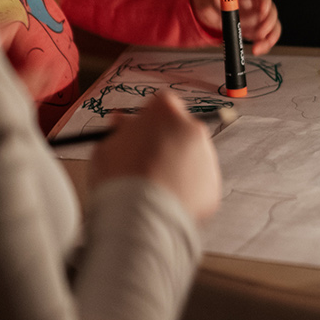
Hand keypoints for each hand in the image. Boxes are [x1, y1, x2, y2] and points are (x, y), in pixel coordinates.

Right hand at [90, 91, 221, 221]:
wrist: (139, 215)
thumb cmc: (118, 178)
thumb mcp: (106, 146)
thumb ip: (120, 131)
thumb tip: (122, 123)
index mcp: (165, 111)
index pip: (162, 104)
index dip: (149, 119)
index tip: (141, 132)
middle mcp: (192, 128)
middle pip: (181, 130)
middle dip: (167, 142)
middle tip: (148, 162)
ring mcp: (207, 156)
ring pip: (193, 158)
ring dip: (178, 167)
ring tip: (153, 188)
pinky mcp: (212, 185)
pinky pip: (198, 184)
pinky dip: (186, 192)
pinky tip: (166, 202)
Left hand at [190, 0, 281, 53]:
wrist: (206, 3)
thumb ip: (210, 1)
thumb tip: (213, 5)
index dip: (265, 1)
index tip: (262, 10)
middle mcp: (255, 4)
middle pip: (270, 11)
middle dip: (268, 23)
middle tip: (259, 33)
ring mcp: (256, 18)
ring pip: (272, 26)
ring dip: (268, 37)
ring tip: (257, 48)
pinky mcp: (254, 30)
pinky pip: (265, 38)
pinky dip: (264, 45)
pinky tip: (256, 50)